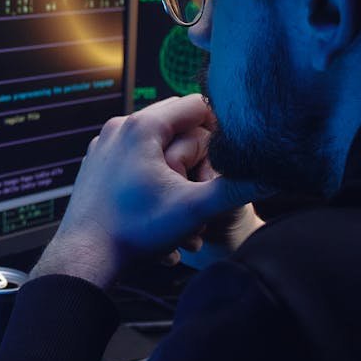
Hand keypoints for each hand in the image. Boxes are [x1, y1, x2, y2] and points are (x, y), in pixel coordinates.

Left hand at [31, 94, 267, 287]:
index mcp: (142, 126)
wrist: (85, 256)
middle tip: (206, 179)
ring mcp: (103, 144)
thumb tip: (275, 173)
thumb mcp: (194, 209)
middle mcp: (119, 127)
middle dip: (196, 148)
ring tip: (183, 195)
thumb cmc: (134, 230)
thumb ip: (237, 187)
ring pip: (154, 140)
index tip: (230, 153)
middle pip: (174, 122)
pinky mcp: (96, 163)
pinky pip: (134, 155)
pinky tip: (159, 200)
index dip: (219, 125)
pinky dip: (152, 170)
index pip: (195, 104)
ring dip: (174, 163)